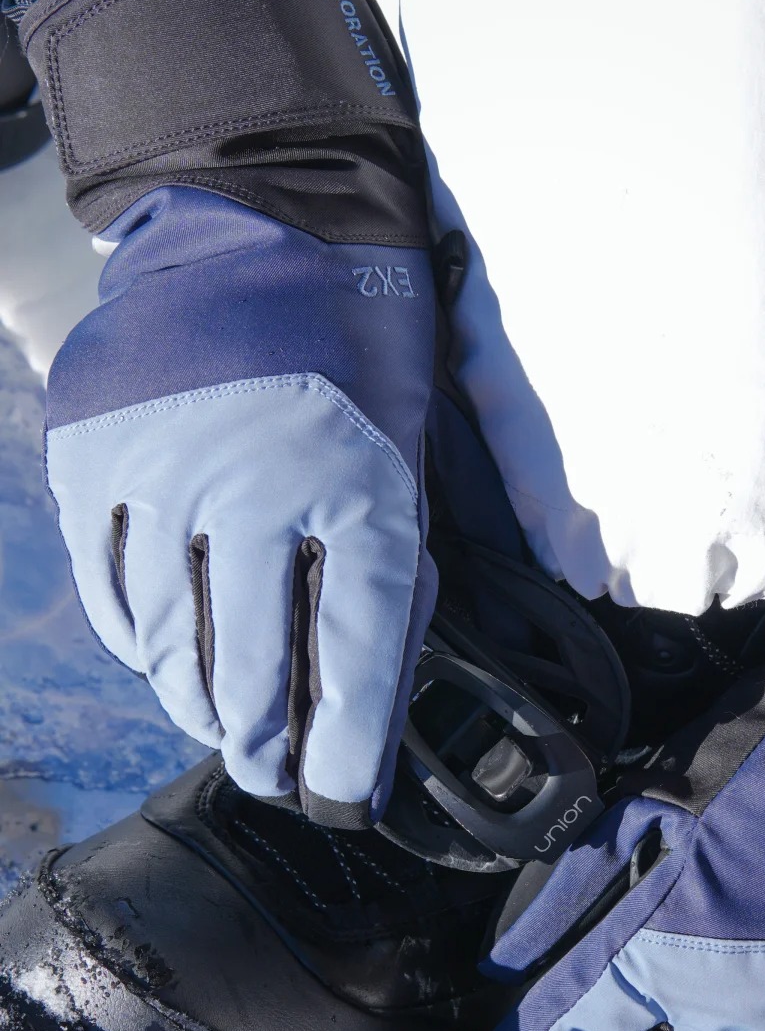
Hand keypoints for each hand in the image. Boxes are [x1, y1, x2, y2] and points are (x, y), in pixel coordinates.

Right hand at [22, 0, 437, 823]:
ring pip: (168, 643)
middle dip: (265, 742)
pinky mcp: (93, 455)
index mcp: (360, 485)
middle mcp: (256, 485)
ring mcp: (161, 469)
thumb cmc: (354, 353)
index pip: (354, 655)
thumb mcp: (404, 460)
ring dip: (198, 702)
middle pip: (248, 667)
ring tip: (225, 726)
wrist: (258, 231)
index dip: (346, 747)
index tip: (341, 799)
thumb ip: (390, 574)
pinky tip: (168, 655)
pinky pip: (109, 587)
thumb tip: (366, 695)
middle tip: (274, 771)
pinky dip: (141, 637)